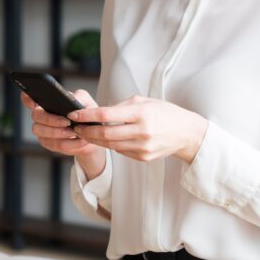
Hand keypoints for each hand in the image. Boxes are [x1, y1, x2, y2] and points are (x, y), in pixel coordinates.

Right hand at [21, 88, 105, 177]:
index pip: (28, 98)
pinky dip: (68, 143)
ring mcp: (42, 130)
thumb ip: (79, 97)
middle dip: (50, 119)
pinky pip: (53, 144)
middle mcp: (41, 115)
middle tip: (67, 122)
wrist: (91, 133)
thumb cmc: (85, 114)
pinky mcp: (48, 143)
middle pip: (35, 116)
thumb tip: (72, 100)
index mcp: (47, 102)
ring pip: (40, 131)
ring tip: (74, 132)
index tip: (35, 103)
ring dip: (58, 132)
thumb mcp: (86, 101)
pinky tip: (78, 140)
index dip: (27, 99)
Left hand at [70, 95, 207, 163]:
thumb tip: (98, 113)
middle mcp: (142, 131)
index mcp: (141, 113)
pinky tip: (103, 140)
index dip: (86, 115)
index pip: (106, 115)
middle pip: (104, 134)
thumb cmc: (164, 113)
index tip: (73, 114)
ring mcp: (142, 147)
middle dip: (85, 131)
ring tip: (84, 133)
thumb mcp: (144, 101)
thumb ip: (121, 107)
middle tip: (75, 127)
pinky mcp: (143, 157)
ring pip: (109, 145)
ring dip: (94, 140)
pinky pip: (120, 151)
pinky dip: (110, 145)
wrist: (186, 133)